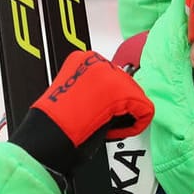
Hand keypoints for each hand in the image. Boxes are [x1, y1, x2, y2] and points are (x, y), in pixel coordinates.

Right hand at [12, 50, 154, 177]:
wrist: (48, 135)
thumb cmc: (56, 123)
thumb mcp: (75, 94)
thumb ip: (94, 89)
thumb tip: (112, 98)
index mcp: (82, 58)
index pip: (114, 77)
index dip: (110, 101)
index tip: (99, 111)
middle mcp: (98, 61)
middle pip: (128, 85)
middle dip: (121, 107)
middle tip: (102, 121)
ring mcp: (112, 74)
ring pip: (137, 97)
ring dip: (126, 115)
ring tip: (104, 125)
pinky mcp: (124, 92)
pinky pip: (144, 111)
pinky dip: (133, 126)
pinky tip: (112, 130)